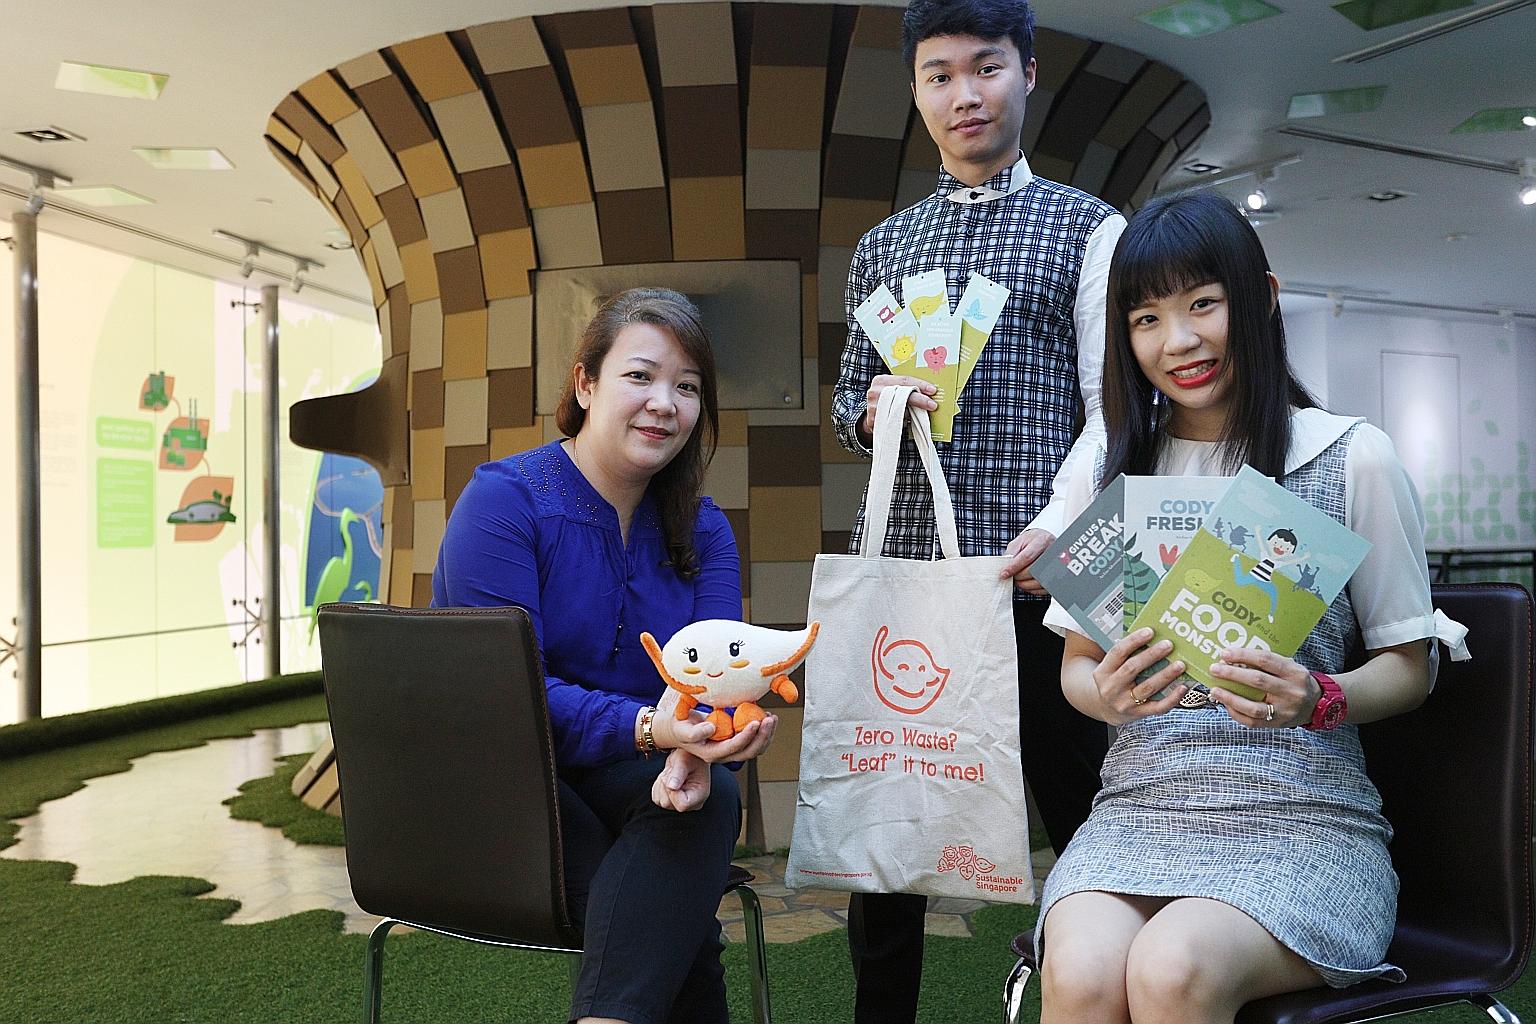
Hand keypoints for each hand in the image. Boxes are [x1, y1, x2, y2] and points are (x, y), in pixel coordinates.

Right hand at [651, 706, 779, 763]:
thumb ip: (695, 732)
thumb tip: (711, 728)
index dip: (746, 736)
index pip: (734, 747)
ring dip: (767, 735)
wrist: (680, 730)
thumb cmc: (681, 727)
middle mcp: (724, 755)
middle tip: (770, 719)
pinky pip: (754, 742)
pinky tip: (766, 718)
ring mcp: (731, 751)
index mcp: (712, 753)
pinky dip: (763, 732)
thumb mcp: (682, 729)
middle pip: (749, 752)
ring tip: (772, 718)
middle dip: (763, 736)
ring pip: (755, 749)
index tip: (756, 721)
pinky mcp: (736, 744)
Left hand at [652, 748, 711, 811]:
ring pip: (661, 801)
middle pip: (668, 804)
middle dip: (665, 785)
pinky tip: (668, 778)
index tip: (673, 776)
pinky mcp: (671, 802)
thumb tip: (671, 787)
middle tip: (672, 772)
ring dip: (661, 785)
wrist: (689, 756)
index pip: (682, 804)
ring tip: (671, 774)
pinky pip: (656, 799)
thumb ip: (678, 773)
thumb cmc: (690, 756)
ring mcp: (681, 804)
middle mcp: (692, 804)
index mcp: (700, 794)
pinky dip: (658, 787)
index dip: (672, 792)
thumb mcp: (684, 760)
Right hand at [860, 375, 938, 440]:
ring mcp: (873, 407)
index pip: (905, 380)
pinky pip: (894, 422)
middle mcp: (875, 392)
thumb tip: (929, 392)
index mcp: (882, 380)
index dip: (920, 384)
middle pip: (902, 394)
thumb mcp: (893, 390)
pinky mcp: (873, 421)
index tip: (933, 390)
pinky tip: (906, 422)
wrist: (870, 415)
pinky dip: (902, 423)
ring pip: (898, 410)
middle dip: (920, 400)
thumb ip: (906, 388)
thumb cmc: (887, 400)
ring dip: (911, 413)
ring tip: (919, 415)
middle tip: (933, 405)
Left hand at [1001, 528, 1053, 594]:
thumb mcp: (1019, 541)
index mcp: (1042, 541)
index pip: (1027, 557)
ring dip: (1024, 584)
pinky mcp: (1057, 577)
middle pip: (1033, 571)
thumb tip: (1004, 568)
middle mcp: (1052, 553)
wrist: (1046, 540)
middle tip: (1010, 576)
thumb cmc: (1032, 541)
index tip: (1004, 574)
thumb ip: (1011, 553)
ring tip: (1017, 580)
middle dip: (1018, 576)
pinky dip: (1031, 589)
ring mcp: (1057, 565)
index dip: (1014, 567)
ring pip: (1039, 582)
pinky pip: (1043, 588)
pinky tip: (1025, 583)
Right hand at [1091, 627, 1187, 725]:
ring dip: (1165, 675)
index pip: (1117, 652)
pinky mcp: (1137, 714)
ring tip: (1180, 664)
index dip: (1133, 641)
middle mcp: (1111, 688)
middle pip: (1132, 668)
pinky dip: (1172, 698)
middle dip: (1152, 655)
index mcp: (1103, 672)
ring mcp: (1124, 703)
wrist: (1105, 709)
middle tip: (1169, 645)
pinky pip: (1157, 707)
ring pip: (1147, 687)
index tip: (1150, 631)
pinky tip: (1183, 688)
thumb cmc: (1113, 682)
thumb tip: (1151, 637)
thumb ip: (1125, 656)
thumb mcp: (1110, 668)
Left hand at [1207, 648, 1320, 728]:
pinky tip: (1226, 704)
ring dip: (1230, 698)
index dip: (1243, 655)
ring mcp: (1285, 711)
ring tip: (1215, 690)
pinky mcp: (1278, 724)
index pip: (1266, 660)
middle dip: (1232, 674)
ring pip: (1253, 707)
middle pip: (1258, 681)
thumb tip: (1232, 658)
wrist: (1317, 705)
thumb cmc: (1295, 681)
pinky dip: (1236, 713)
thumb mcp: (1289, 667)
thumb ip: (1267, 663)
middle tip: (1214, 668)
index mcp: (1295, 672)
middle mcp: (1292, 691)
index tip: (1225, 653)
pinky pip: (1253, 722)